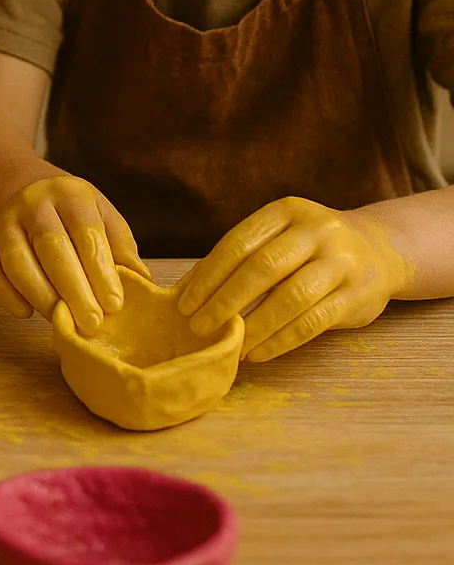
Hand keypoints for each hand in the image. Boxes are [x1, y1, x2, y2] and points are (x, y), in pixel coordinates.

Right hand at [0, 175, 149, 334]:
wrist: (34, 195)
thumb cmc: (78, 216)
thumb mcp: (105, 218)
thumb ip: (121, 247)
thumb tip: (141, 281)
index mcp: (70, 194)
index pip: (86, 232)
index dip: (100, 270)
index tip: (114, 304)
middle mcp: (34, 204)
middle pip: (51, 246)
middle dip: (73, 288)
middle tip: (92, 322)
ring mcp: (6, 222)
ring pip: (17, 261)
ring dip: (41, 295)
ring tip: (62, 322)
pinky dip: (5, 295)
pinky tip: (26, 313)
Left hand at [176, 196, 412, 361]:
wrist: (380, 251)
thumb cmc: (310, 248)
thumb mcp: (279, 238)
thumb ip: (240, 259)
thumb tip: (186, 291)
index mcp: (287, 211)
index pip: (239, 243)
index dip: (208, 275)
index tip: (184, 303)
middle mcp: (317, 231)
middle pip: (262, 267)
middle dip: (225, 300)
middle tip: (199, 327)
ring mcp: (340, 262)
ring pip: (290, 297)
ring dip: (255, 326)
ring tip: (231, 346)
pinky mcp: (356, 295)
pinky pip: (313, 322)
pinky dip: (281, 341)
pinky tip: (259, 353)